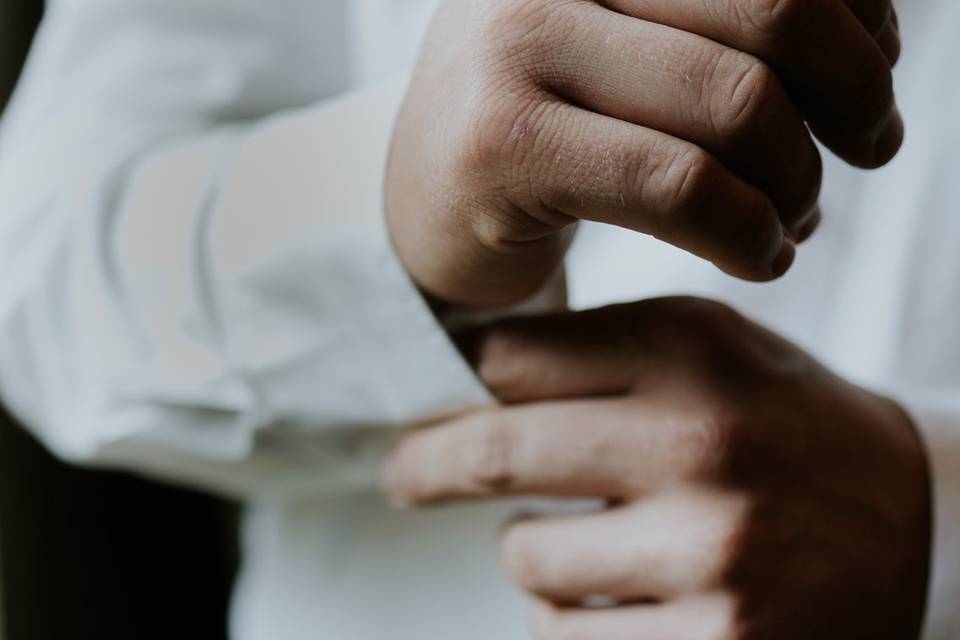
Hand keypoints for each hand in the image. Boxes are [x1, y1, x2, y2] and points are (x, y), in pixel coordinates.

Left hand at [381, 299, 930, 638]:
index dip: (460, 382)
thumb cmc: (785, 427)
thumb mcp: (715, 352)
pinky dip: (572, 618)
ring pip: (526, 559)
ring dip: (533, 554)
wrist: (918, 525)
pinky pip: (567, 638)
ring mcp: (712, 552)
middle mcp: (701, 442)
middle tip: (399, 476)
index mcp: (693, 351)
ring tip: (589, 544)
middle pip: (494, 452)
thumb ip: (605, 348)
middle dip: (423, 466)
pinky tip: (626, 597)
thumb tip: (471, 369)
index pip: (513, 358)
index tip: (432, 402)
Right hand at [385, 0, 902, 307]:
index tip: (876, 75)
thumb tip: (880, 34)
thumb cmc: (553, 124)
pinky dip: (747, 234)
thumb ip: (730, 24)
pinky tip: (761, 257)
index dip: (860, 16)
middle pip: (774, 13)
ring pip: (736, 106)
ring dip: (799, 181)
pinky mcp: (502, 142)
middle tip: (867, 151)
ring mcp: (514, 44)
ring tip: (796, 219)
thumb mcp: (639, 47)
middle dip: (854, 98)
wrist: (427, 201)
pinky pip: (679, 187)